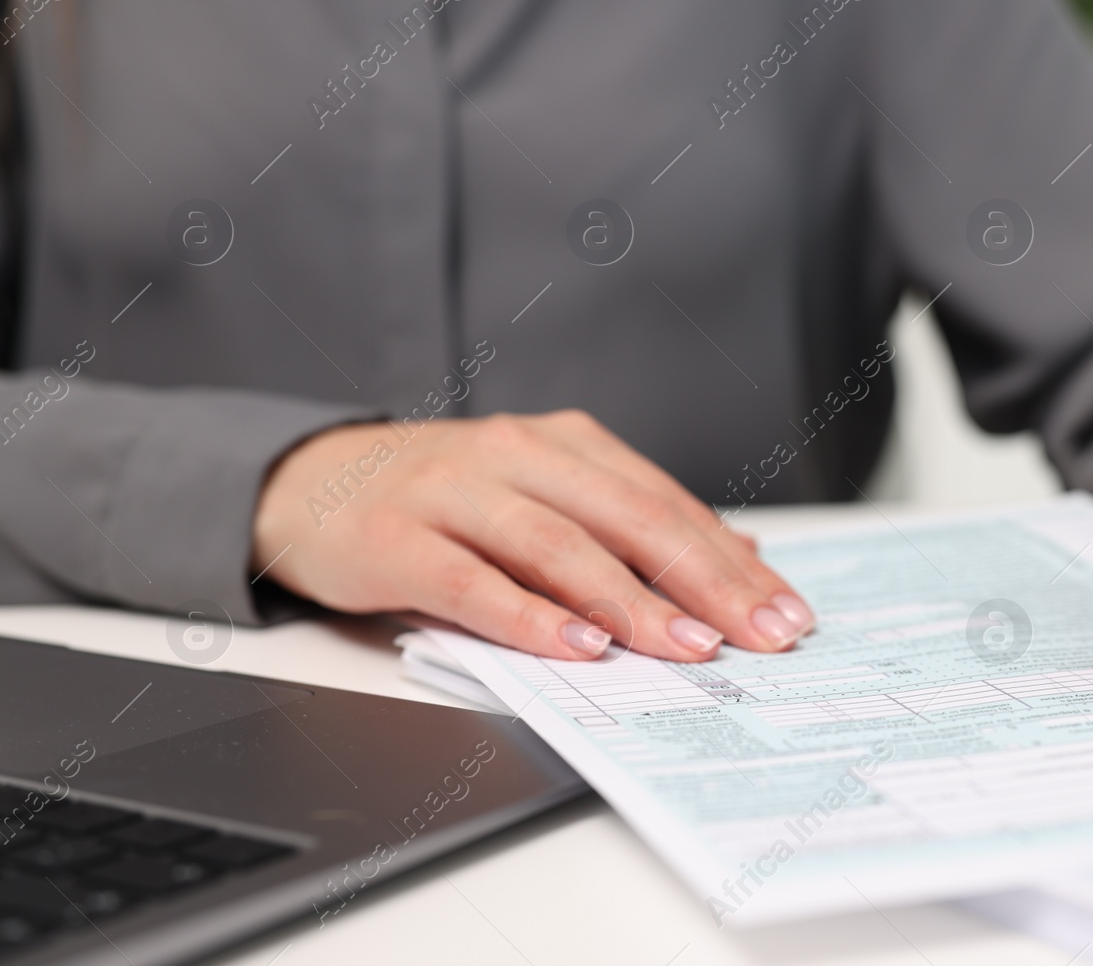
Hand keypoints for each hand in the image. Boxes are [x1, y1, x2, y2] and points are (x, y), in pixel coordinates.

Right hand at [250, 411, 813, 660]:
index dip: (731, 560)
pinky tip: (577, 648)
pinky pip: (472, 582)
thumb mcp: (545, 497)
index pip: (666, 504)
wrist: (307, 481)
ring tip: (686, 647)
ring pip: (559, 547)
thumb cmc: (443, 500)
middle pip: (629, 519)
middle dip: (705, 582)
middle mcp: (517, 455)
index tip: (785, 611)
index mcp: (565, 444)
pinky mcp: (395, 537)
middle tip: (760, 635)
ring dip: (630, 602)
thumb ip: (632, 525)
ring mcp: (453, 492)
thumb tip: (737, 556)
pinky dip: (529, 616)